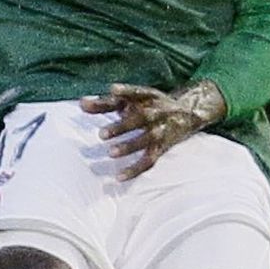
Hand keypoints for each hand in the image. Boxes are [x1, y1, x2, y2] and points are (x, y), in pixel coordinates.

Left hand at [80, 81, 225, 180]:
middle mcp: (157, 113)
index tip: (113, 90)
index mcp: (148, 98)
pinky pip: (149, 160)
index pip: (137, 93)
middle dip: (122, 126)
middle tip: (101, 134)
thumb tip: (81, 104)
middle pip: (141, 119)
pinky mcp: (162, 148)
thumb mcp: (131, 100)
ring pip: (146, 140)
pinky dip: (135, 169)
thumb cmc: (150, 105)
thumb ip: (105, 103)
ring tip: (111, 153)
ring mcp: (160, 131)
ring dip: (129, 146)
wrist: (188, 114)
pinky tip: (119, 177)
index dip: (126, 91)